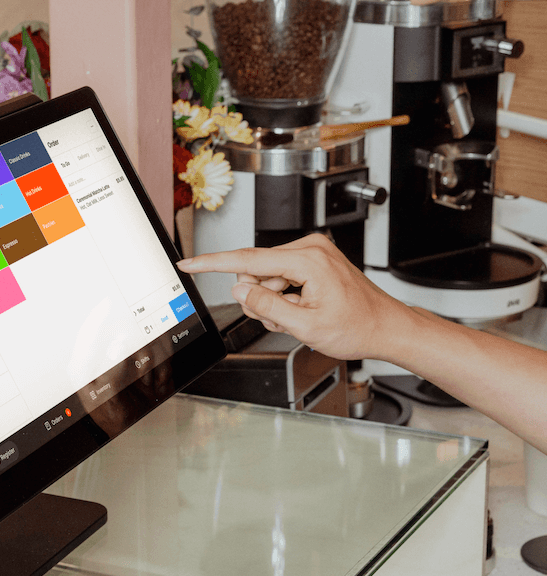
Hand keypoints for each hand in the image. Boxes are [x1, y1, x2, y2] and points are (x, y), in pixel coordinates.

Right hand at [177, 234, 411, 360]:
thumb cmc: (357, 326)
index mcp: (308, 259)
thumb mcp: (305, 326)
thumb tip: (240, 290)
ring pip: (265, 277)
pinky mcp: (313, 260)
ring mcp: (312, 252)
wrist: (385, 327)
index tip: (190, 264)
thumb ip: (267, 306)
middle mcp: (309, 248)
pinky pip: (280, 277)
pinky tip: (300, 310)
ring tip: (297, 318)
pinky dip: (282, 297)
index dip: (213, 264)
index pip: (248, 260)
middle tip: (282, 320)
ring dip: (272, 302)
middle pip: (255, 271)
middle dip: (259, 299)